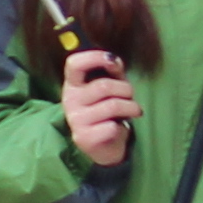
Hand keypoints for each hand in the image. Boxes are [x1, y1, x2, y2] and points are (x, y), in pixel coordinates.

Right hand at [59, 48, 142, 169]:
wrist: (104, 145)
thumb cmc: (108, 110)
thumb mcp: (110, 87)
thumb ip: (111, 71)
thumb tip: (114, 60)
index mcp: (73, 84)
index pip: (74, 64)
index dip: (94, 57)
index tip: (112, 60)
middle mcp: (70, 100)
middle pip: (103, 86)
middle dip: (126, 89)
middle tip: (130, 97)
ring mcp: (75, 120)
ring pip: (112, 106)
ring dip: (131, 107)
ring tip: (133, 111)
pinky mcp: (84, 138)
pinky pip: (112, 127)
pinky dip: (122, 127)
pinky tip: (119, 128)